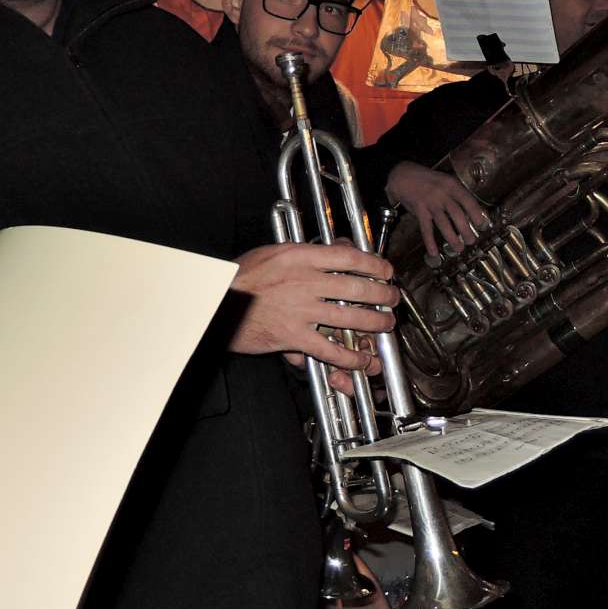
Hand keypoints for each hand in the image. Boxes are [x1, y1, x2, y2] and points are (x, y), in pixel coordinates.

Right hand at [229, 240, 397, 389]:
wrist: (215, 304)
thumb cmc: (241, 278)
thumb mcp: (273, 253)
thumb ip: (306, 253)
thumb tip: (338, 249)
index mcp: (300, 257)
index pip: (349, 257)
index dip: (375, 264)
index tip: (386, 269)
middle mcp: (304, 281)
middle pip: (357, 287)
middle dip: (383, 294)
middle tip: (392, 297)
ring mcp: (300, 310)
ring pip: (350, 317)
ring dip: (375, 323)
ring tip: (385, 324)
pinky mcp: (292, 336)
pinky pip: (329, 349)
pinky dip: (350, 357)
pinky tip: (362, 359)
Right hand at [387, 161, 488, 257]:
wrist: (404, 176)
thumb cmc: (428, 180)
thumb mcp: (445, 182)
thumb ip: (456, 194)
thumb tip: (470, 211)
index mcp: (452, 186)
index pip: (468, 200)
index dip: (476, 213)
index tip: (483, 224)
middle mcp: (442, 194)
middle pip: (457, 214)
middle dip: (465, 230)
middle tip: (471, 241)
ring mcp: (430, 203)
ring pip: (443, 223)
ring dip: (452, 238)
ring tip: (459, 248)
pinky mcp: (419, 211)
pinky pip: (426, 229)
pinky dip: (430, 242)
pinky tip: (434, 252)